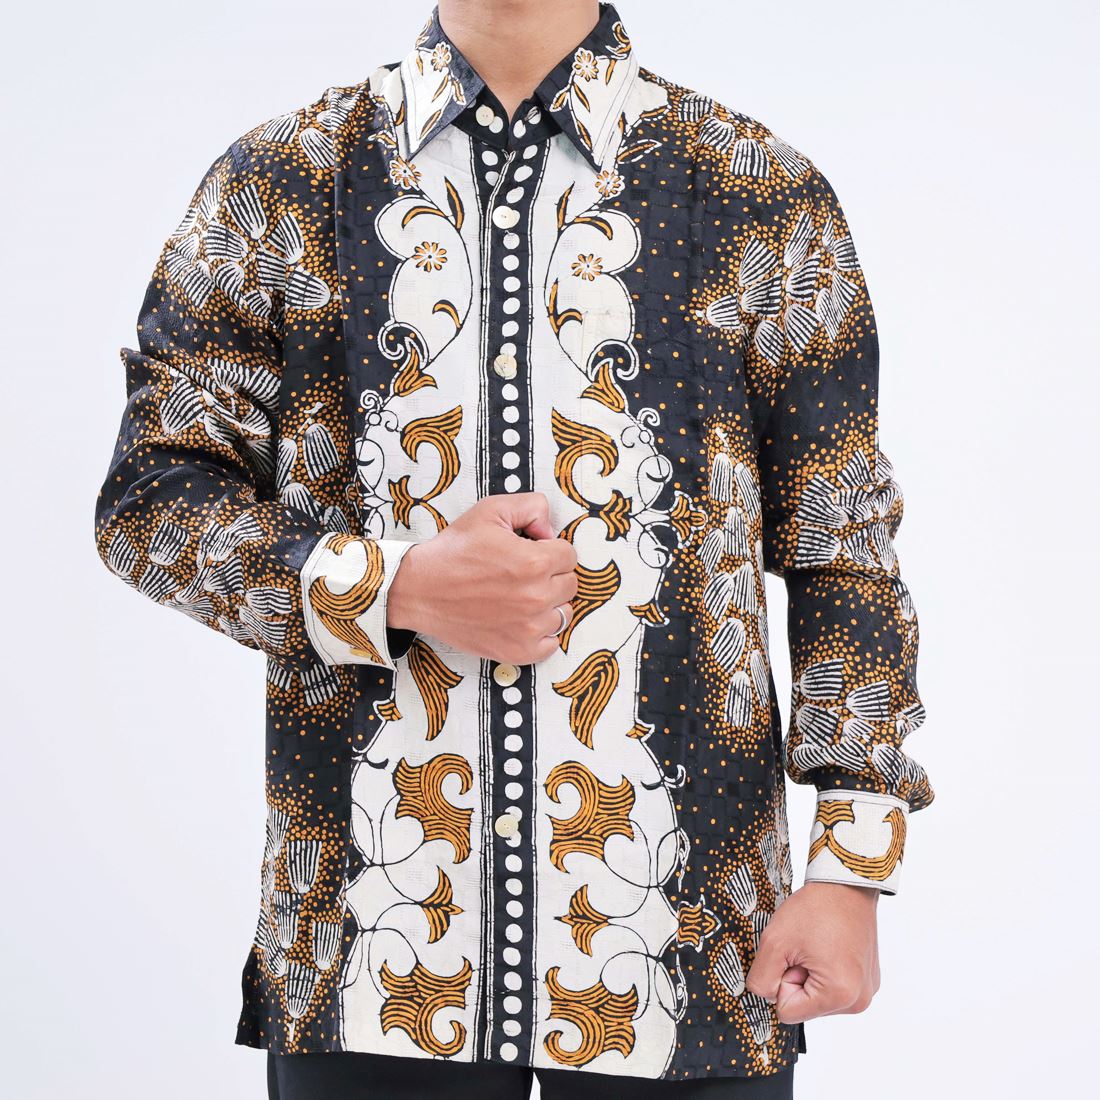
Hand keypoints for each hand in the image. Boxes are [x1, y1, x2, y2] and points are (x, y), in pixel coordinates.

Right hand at [386, 492, 577, 663]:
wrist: (419, 590)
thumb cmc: (453, 552)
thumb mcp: (490, 511)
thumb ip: (532, 507)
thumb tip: (550, 530)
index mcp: (534, 562)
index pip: (569, 556)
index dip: (550, 549)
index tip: (531, 552)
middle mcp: (536, 598)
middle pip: (569, 585)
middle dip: (551, 575)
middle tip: (522, 573)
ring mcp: (528, 628)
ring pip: (563, 614)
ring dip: (548, 604)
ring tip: (520, 596)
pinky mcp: (518, 651)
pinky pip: (550, 644)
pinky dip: (540, 633)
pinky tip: (520, 620)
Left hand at [745, 881, 879, 1023]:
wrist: (845, 883)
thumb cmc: (815, 908)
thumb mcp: (775, 942)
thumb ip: (761, 979)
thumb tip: (765, 997)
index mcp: (840, 995)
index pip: (787, 1012)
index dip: (781, 980)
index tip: (794, 954)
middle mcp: (859, 1000)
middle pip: (804, 1006)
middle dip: (796, 978)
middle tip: (805, 947)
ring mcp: (866, 990)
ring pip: (817, 996)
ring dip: (809, 973)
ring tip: (817, 944)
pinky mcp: (868, 979)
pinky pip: (833, 986)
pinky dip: (824, 968)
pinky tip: (829, 944)